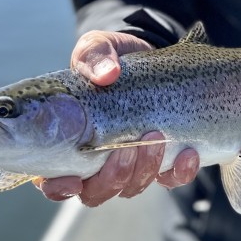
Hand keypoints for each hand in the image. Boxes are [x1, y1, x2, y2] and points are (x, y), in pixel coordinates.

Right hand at [35, 30, 199, 205]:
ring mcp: (128, 163)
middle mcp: (94, 161)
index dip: (59, 189)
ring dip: (143, 170)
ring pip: (130, 188)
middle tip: (129, 145)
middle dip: (114, 176)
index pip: (52, 181)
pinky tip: (187, 153)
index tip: (74, 181)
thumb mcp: (97, 48)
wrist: (148, 56)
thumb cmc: (110, 57)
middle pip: (95, 192)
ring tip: (156, 137)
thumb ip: (94, 56)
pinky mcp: (160, 161)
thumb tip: (107, 74)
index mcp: (67, 141)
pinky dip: (178, 173)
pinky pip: (168, 180)